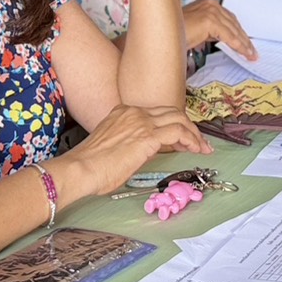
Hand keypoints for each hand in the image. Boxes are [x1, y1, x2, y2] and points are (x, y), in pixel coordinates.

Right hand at [57, 104, 210, 197]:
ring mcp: (142, 122)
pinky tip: (196, 149)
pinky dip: (192, 139)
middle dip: (188, 127)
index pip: (158, 113)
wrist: (79, 169)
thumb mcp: (113, 147)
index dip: (174, 124)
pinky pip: (179, 132)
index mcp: (123, 112)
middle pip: (172, 112)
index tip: (183, 138)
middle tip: (198, 142)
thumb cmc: (90, 166)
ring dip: (194, 133)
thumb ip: (131, 143)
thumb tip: (146, 152)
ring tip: (201, 147)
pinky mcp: (148, 136)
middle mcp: (134, 112)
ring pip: (179, 119)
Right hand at [182, 0, 256, 60]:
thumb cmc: (175, 36)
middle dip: (244, 39)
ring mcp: (210, 10)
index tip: (247, 45)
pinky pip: (229, 36)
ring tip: (251, 56)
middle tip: (253, 53)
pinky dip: (238, 46)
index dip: (239, 33)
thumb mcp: (197, 31)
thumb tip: (225, 40)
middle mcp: (210, 4)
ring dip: (244, 44)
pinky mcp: (209, 20)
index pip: (229, 19)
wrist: (160, 36)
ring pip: (233, 30)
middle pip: (234, 23)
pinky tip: (245, 54)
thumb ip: (210, 31)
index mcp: (207, 4)